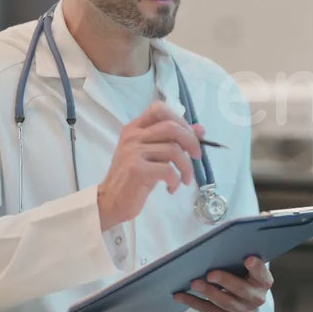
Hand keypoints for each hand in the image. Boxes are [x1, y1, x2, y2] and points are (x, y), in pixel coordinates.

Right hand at [97, 102, 202, 230]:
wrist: (112, 201)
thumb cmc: (135, 178)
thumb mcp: (154, 155)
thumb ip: (173, 141)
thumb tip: (200, 129)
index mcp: (135, 128)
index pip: (159, 109)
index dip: (180, 120)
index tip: (190, 137)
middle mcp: (132, 136)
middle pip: (171, 127)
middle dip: (191, 142)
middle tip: (196, 157)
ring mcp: (133, 152)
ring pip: (173, 150)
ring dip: (186, 167)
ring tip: (185, 179)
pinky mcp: (136, 170)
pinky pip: (167, 170)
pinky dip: (176, 180)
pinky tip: (172, 188)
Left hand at [173, 256, 272, 311]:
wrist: (248, 298)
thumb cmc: (244, 274)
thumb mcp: (247, 266)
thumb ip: (239, 258)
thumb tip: (219, 246)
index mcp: (264, 281)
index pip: (262, 273)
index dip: (256, 267)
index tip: (248, 259)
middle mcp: (257, 297)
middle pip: (241, 290)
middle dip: (226, 281)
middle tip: (211, 274)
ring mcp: (244, 311)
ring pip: (225, 302)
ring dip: (208, 292)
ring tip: (194, 284)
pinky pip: (211, 311)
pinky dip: (194, 303)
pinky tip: (181, 296)